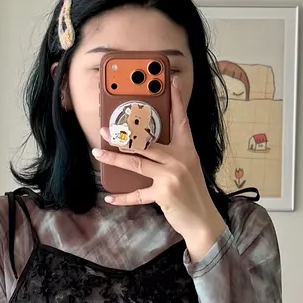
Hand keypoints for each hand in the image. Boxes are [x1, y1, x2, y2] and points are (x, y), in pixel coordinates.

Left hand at [92, 77, 226, 264]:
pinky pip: (137, 194)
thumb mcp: (187, 167)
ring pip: (136, 162)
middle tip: (105, 130)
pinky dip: (122, 197)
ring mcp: (171, 175)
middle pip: (147, 141)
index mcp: (187, 149)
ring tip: (98, 153)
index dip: (176, 100)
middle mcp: (180, 159)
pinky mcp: (164, 193)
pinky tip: (109, 196)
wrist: (203, 220)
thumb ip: (170, 155)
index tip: (171, 82)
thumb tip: (143, 146)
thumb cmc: (192, 192)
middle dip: (123, 135)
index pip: (181, 120)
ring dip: (114, 158)